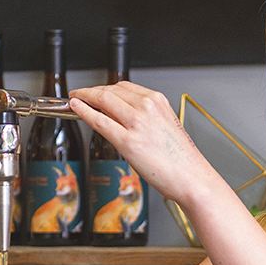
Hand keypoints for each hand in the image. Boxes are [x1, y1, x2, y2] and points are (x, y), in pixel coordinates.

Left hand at [69, 82, 217, 204]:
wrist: (191, 177)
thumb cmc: (181, 158)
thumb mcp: (166, 126)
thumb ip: (146, 118)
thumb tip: (122, 117)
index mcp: (158, 101)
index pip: (124, 87)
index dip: (104, 88)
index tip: (95, 92)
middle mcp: (147, 107)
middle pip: (110, 91)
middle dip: (90, 92)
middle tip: (79, 95)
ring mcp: (137, 123)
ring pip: (103, 100)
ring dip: (83, 98)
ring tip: (74, 101)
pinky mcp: (128, 141)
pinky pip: (99, 121)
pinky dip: (84, 112)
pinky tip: (76, 109)